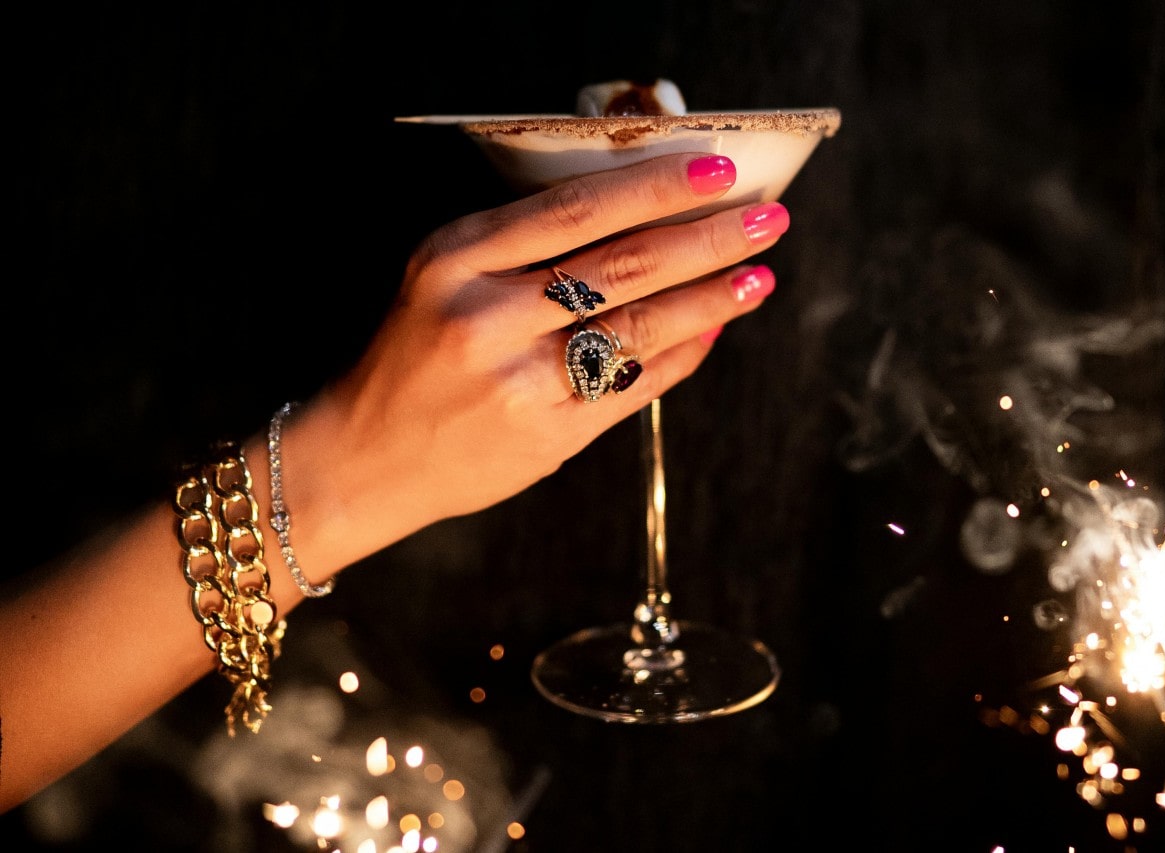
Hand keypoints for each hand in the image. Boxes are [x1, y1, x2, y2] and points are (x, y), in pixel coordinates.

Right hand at [274, 152, 787, 577]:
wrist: (366, 457)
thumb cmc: (412, 357)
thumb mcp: (441, 275)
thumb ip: (523, 247)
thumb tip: (643, 218)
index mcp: (455, 260)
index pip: (574, 210)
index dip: (654, 187)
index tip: (715, 172)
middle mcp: (486, 318)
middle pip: (621, 267)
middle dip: (706, 239)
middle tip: (766, 218)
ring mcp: (518, 383)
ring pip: (638, 329)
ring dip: (710, 299)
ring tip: (758, 275)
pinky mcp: (547, 437)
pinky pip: (634, 387)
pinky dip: (682, 355)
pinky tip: (715, 330)